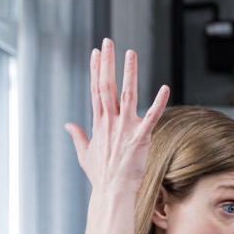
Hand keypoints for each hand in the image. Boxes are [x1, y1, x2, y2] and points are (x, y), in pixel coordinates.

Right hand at [64, 39, 169, 192]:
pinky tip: (165, 87)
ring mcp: (125, 128)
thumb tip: (68, 124)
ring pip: (127, 94)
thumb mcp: (84, 153)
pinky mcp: (141, 138)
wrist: (112, 192)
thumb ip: (78, 136)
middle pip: (107, 86)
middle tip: (108, 42)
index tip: (96, 53)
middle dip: (108, 62)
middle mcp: (110, 122)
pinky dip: (159, 102)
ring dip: (129, 72)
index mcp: (99, 123)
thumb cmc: (101, 176)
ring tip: (130, 53)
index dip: (96, 70)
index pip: (96, 90)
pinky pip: (152, 116)